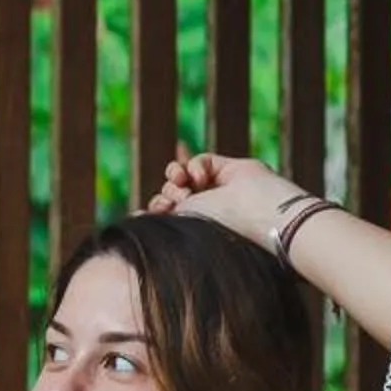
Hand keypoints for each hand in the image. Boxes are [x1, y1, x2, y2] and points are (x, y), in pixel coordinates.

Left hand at [145, 147, 304, 250]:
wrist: (256, 215)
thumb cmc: (223, 229)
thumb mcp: (183, 225)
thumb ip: (159, 220)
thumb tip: (133, 217)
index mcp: (197, 228)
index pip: (167, 213)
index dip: (155, 209)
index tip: (143, 213)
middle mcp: (207, 209)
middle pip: (172, 191)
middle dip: (166, 193)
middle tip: (174, 201)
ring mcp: (218, 189)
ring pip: (183, 174)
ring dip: (176, 176)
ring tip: (183, 185)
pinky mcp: (228, 170)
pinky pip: (201, 161)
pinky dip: (194, 165)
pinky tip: (199, 177)